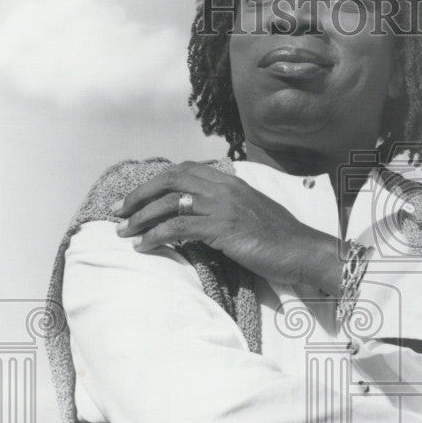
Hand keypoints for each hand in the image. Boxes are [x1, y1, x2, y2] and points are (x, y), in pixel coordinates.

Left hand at [114, 161, 341, 293]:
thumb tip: (201, 215)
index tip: (136, 196)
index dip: (155, 182)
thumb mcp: (251, 213)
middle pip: (169, 181)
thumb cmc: (280, 238)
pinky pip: (178, 227)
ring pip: (169, 203)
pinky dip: (156, 236)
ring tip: (124, 233)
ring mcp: (223, 206)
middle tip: (118, 211)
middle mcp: (224, 187)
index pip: (183, 171)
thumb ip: (227, 207)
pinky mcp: (222, 228)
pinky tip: (144, 247)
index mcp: (229, 181)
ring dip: (141, 218)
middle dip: (139, 195)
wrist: (303, 251)